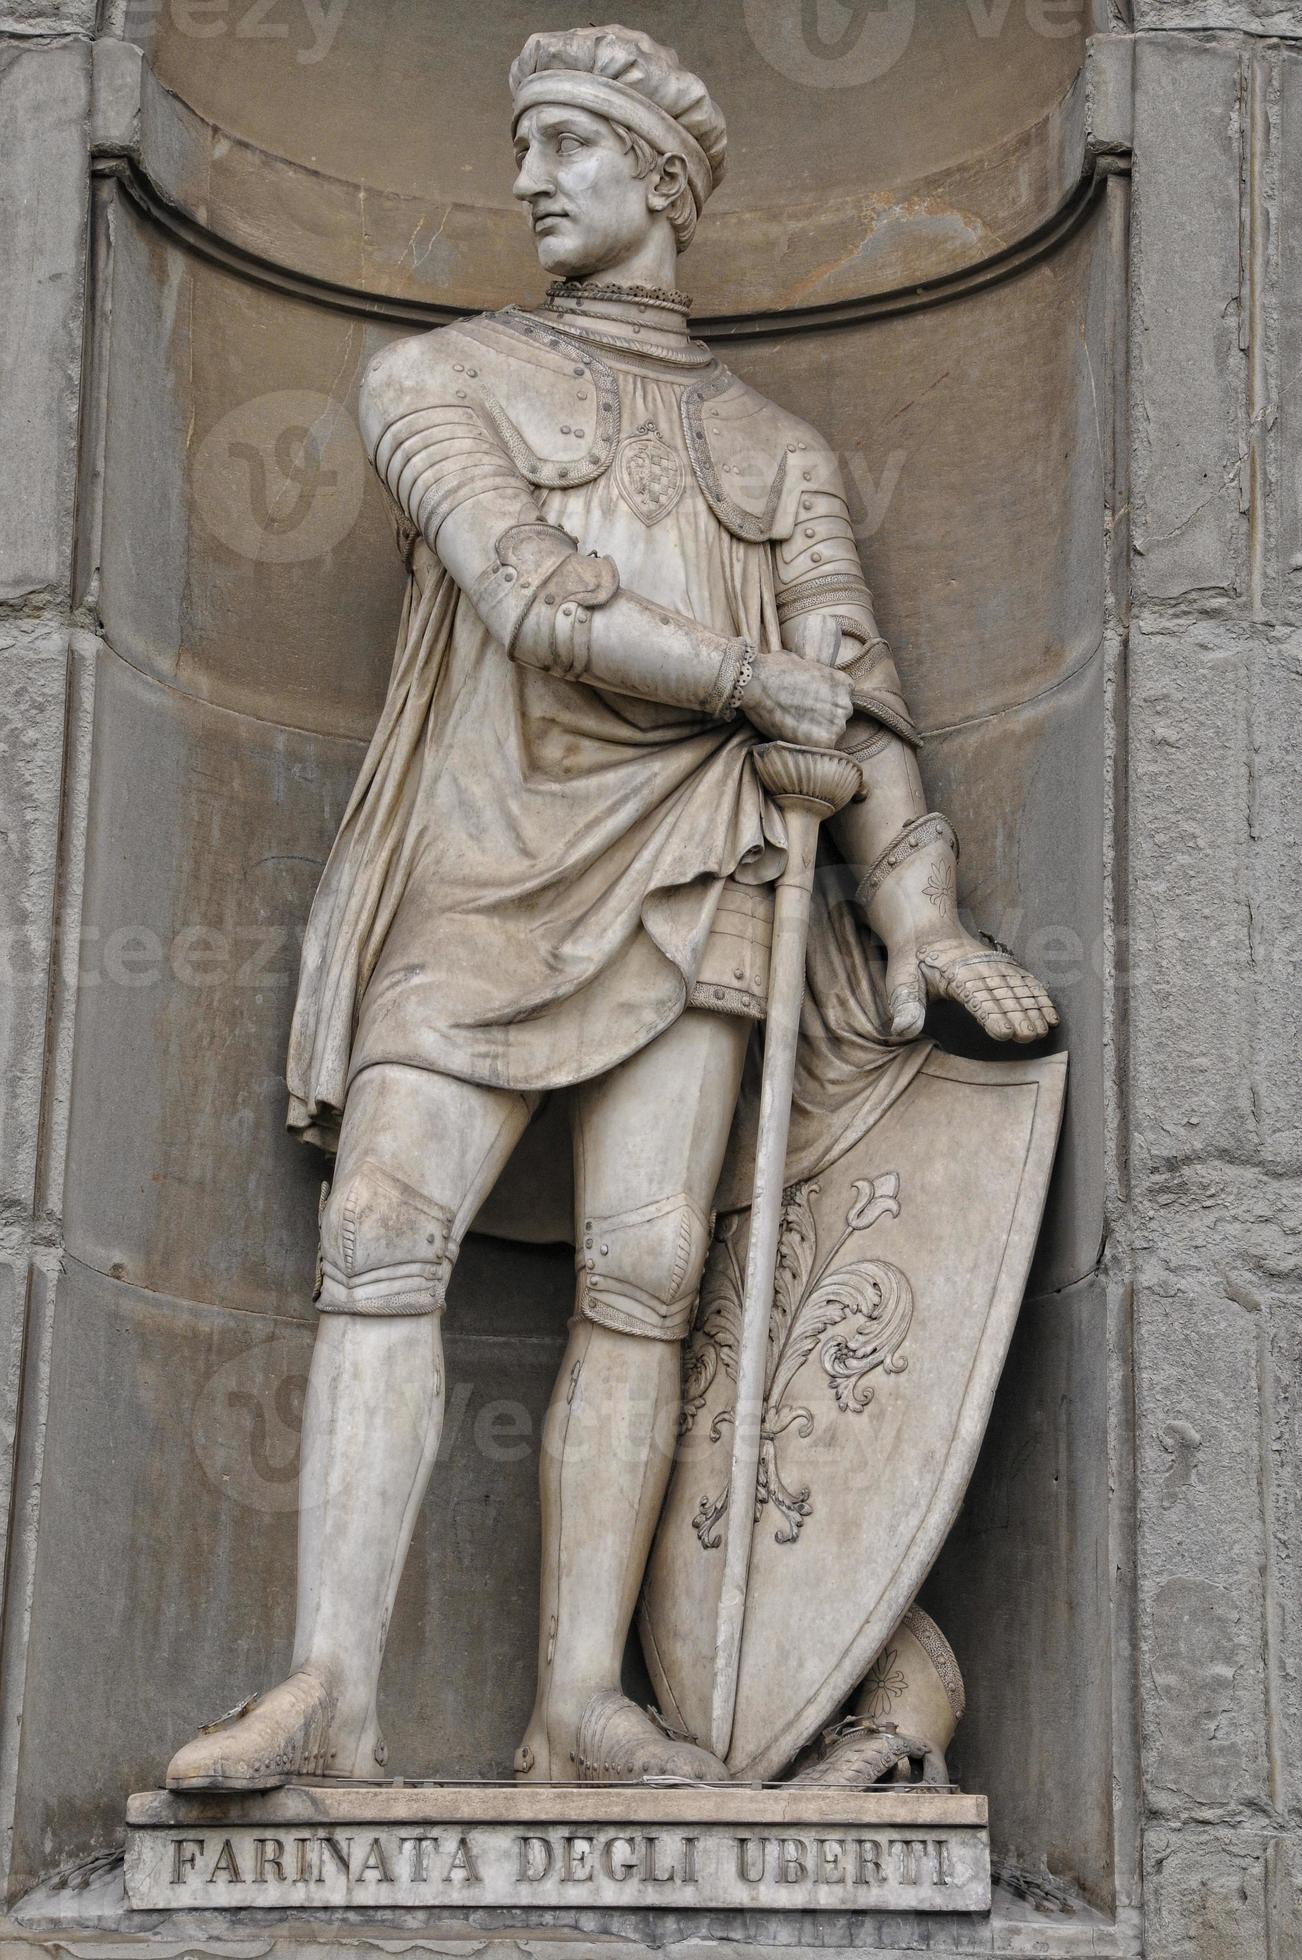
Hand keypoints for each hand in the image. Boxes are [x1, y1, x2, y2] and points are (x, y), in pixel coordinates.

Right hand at [744, 648, 852, 747]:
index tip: (807, 704)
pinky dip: (808, 745)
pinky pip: (821, 748)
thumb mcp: (802, 662)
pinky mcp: (825, 741)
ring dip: (815, 733)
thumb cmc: (773, 669)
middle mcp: (845, 704)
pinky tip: (792, 735)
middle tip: (798, 717)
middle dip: (821, 718)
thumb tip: (806, 675)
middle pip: (838, 718)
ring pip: (830, 734)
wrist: (756, 683)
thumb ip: (813, 673)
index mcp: (844, 684)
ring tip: (792, 726)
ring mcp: (837, 724)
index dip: (823, 703)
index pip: (841, 699)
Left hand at [885, 927, 1058, 1042]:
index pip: (975, 998)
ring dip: (1033, 1009)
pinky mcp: (1003, 967)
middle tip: (1030, 1037)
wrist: (927, 927)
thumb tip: (901, 1030)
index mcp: (954, 975)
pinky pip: (1026, 982)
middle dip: (1018, 1016)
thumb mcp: (900, 980)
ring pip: (1018, 990)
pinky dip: (1040, 997)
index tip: (1003, 1033)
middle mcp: (979, 970)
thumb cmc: (913, 960)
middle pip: (1001, 996)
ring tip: (1043, 1030)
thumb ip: (905, 1005)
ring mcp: (994, 967)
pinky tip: (1051, 1015)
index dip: (990, 1015)